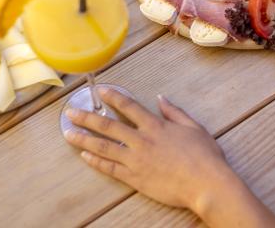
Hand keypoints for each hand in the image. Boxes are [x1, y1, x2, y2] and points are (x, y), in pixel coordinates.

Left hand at [64, 88, 274, 226]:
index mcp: (156, 126)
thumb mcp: (194, 127)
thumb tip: (160, 99)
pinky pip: (110, 168)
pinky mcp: (135, 178)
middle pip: (109, 127)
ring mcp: (136, 160)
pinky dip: (96, 162)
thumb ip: (175, 112)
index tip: (100, 90)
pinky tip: (84, 156)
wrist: (205, 184)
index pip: (129, 107)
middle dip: (87, 118)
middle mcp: (142, 141)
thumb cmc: (204, 155)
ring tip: (69, 134)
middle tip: (71, 112)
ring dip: (84, 139)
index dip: (113, 98)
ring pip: (104, 147)